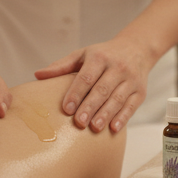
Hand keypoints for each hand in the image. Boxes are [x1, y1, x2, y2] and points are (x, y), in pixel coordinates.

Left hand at [35, 36, 157, 133]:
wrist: (136, 49)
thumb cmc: (104, 55)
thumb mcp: (83, 54)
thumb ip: (62, 66)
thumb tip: (38, 75)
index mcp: (99, 58)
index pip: (86, 77)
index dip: (76, 93)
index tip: (67, 109)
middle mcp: (117, 68)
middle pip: (102, 90)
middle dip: (90, 107)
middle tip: (79, 123)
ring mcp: (131, 80)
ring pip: (117, 99)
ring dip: (106, 114)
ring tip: (94, 127)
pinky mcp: (140, 91)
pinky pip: (131, 106)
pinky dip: (123, 117)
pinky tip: (113, 127)